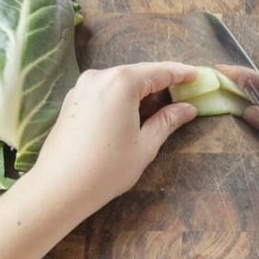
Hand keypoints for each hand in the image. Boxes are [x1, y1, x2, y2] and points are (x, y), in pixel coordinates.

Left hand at [31, 62, 197, 212]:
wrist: (59, 188)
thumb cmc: (106, 169)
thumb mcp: (145, 145)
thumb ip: (167, 121)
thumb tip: (188, 109)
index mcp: (121, 82)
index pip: (160, 71)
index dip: (182, 74)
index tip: (199, 76)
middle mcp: (99, 76)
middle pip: (139, 74)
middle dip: (162, 83)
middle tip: (184, 96)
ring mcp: (82, 87)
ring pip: (121, 82)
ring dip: (141, 92)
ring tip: (161, 109)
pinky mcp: (72, 100)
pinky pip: (105, 91)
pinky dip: (122, 98)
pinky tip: (133, 115)